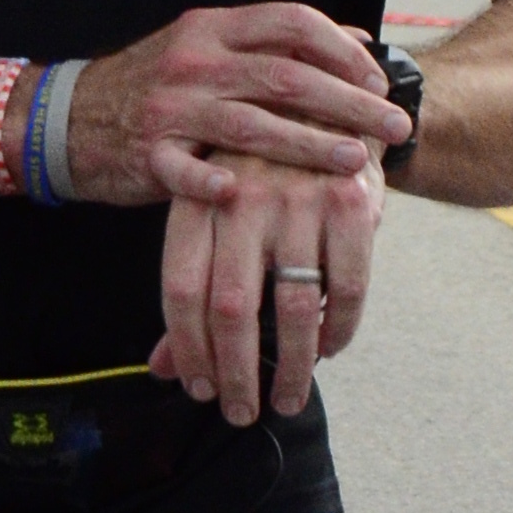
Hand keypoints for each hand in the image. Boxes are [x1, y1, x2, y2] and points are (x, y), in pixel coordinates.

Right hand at [70, 1, 407, 204]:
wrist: (71, 118)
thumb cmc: (159, 86)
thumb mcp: (211, 48)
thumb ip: (279, 45)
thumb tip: (358, 41)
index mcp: (212, 29)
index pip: (290, 22)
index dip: (341, 48)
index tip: (378, 79)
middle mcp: (194, 61)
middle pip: (284, 75)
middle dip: (348, 101)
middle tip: (395, 123)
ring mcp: (169, 107)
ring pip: (249, 124)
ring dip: (307, 144)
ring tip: (354, 161)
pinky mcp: (148, 153)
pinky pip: (184, 168)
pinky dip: (211, 178)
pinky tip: (243, 192)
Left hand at [152, 150, 384, 424]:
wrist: (320, 100)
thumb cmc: (253, 173)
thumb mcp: (210, 211)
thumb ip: (191, 287)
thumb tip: (162, 368)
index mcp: (195, 199)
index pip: (181, 289)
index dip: (188, 349)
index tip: (199, 389)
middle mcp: (242, 197)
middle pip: (232, 307)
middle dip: (237, 373)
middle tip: (240, 412)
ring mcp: (298, 198)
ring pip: (292, 307)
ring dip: (292, 367)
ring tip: (287, 399)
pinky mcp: (349, 201)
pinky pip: (346, 288)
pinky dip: (338, 331)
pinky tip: (328, 349)